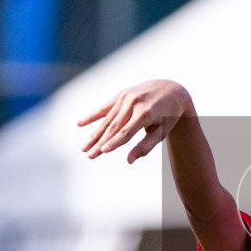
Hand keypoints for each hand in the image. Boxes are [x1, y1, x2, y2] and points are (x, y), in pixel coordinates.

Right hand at [80, 79, 194, 162]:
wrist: (171, 90)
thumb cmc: (167, 116)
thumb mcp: (162, 132)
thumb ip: (146, 146)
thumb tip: (129, 161)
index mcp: (145, 113)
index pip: (126, 131)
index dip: (114, 142)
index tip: (103, 152)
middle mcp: (133, 103)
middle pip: (113, 127)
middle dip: (100, 142)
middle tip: (88, 155)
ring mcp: (126, 97)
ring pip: (107, 119)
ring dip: (94, 134)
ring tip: (84, 147)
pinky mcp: (121, 94)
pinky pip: (104, 107)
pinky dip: (92, 116)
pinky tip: (80, 124)